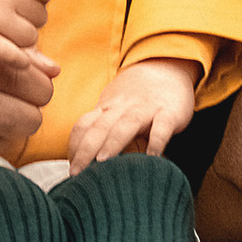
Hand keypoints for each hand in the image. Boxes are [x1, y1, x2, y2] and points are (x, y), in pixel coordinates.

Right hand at [0, 0, 56, 78]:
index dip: (36, 0)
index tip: (21, 3)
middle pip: (40, 16)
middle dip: (28, 21)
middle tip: (8, 22)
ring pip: (31, 37)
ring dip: (21, 40)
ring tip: (1, 35)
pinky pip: (18, 57)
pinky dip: (19, 60)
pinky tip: (9, 55)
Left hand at [67, 56, 199, 173]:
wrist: (168, 67)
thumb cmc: (138, 98)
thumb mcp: (116, 110)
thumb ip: (102, 132)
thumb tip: (84, 163)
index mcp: (106, 108)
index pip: (84, 125)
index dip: (74, 146)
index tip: (72, 168)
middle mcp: (122, 108)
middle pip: (100, 128)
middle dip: (85, 151)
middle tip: (78, 174)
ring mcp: (146, 109)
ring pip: (125, 125)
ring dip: (112, 143)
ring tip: (103, 162)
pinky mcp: (170, 112)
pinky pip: (162, 127)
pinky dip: (157, 141)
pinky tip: (152, 158)